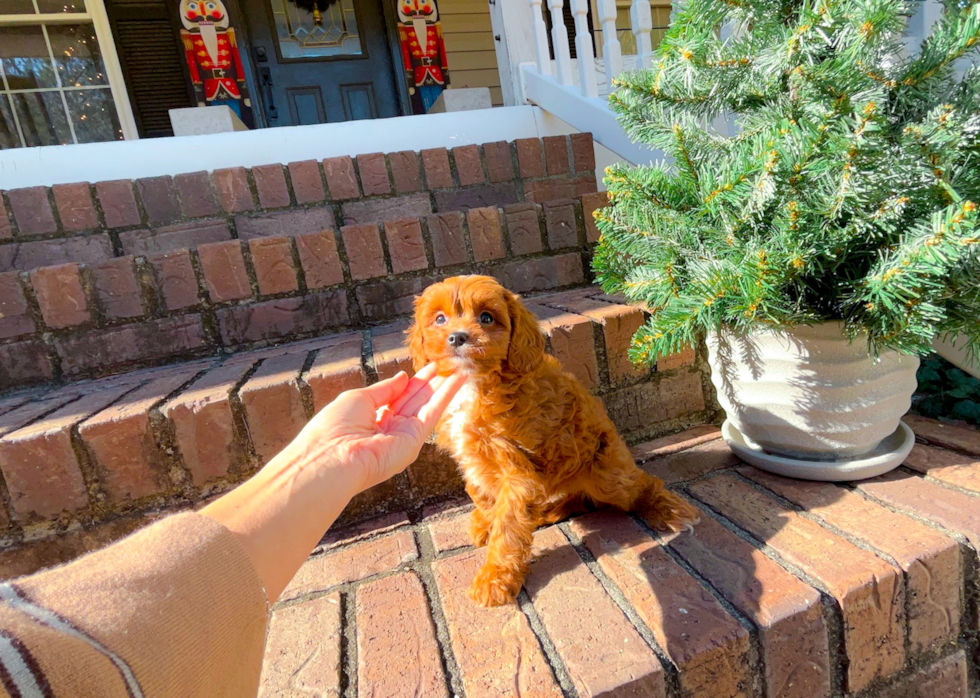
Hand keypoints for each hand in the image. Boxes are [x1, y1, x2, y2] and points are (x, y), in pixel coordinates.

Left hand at [282, 364, 466, 494]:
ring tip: (460, 370)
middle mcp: (389, 428)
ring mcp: (403, 436)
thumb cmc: (335, 427)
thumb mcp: (360, 398)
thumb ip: (385, 389)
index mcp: (371, 418)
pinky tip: (457, 381)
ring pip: (427, 406)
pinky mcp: (414, 441)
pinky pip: (433, 413)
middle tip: (447, 366)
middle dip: (430, 383)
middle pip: (415, 400)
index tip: (428, 369)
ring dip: (444, 388)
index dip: (412, 382)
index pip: (397, 397)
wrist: (332, 458)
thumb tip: (403, 377)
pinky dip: (446, 396)